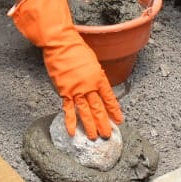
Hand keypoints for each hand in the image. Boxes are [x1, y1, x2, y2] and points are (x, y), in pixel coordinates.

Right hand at [10, 0, 123, 138]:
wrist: (61, 44)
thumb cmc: (76, 49)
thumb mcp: (92, 61)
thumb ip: (95, 75)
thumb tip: (97, 86)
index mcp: (99, 77)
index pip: (109, 98)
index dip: (114, 110)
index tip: (119, 120)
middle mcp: (90, 86)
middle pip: (99, 108)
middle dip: (104, 123)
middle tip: (108, 135)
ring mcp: (77, 90)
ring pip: (86, 112)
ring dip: (91, 126)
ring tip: (95, 137)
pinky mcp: (64, 91)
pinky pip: (68, 109)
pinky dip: (71, 121)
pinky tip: (73, 132)